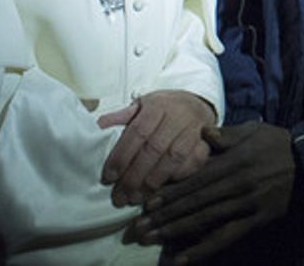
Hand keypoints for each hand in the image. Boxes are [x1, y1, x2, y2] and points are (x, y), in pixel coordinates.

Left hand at [97, 90, 214, 206]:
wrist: (198, 104)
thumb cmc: (164, 109)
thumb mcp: (143, 105)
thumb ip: (122, 117)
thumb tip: (97, 127)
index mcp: (158, 105)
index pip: (138, 132)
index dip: (122, 156)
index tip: (108, 177)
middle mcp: (178, 116)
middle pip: (154, 149)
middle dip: (134, 176)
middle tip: (119, 197)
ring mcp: (194, 131)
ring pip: (173, 159)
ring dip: (153, 182)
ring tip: (135, 199)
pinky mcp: (206, 144)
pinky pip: (194, 164)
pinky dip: (178, 178)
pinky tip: (161, 191)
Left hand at [128, 122, 296, 261]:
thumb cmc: (280, 145)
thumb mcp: (256, 130)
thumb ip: (228, 135)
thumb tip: (203, 133)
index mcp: (235, 161)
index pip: (196, 179)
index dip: (171, 192)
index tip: (147, 203)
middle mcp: (237, 184)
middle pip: (195, 202)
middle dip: (164, 216)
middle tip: (138, 228)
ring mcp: (246, 205)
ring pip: (205, 221)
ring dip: (175, 232)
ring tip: (152, 240)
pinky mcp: (256, 221)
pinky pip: (226, 237)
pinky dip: (202, 249)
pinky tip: (182, 259)